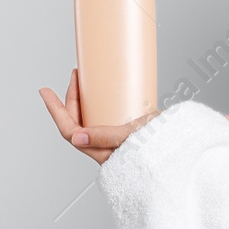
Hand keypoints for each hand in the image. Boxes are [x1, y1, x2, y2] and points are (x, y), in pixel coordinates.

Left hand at [40, 69, 158, 165]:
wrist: (182, 153)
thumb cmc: (159, 150)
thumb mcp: (131, 137)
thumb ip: (104, 137)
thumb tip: (75, 137)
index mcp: (101, 152)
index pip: (69, 130)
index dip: (55, 110)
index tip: (45, 91)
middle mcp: (105, 149)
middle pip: (78, 123)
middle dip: (72, 98)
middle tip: (75, 76)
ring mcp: (115, 143)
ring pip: (91, 121)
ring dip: (85, 101)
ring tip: (86, 82)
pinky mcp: (127, 136)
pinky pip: (106, 120)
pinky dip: (100, 106)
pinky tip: (105, 97)